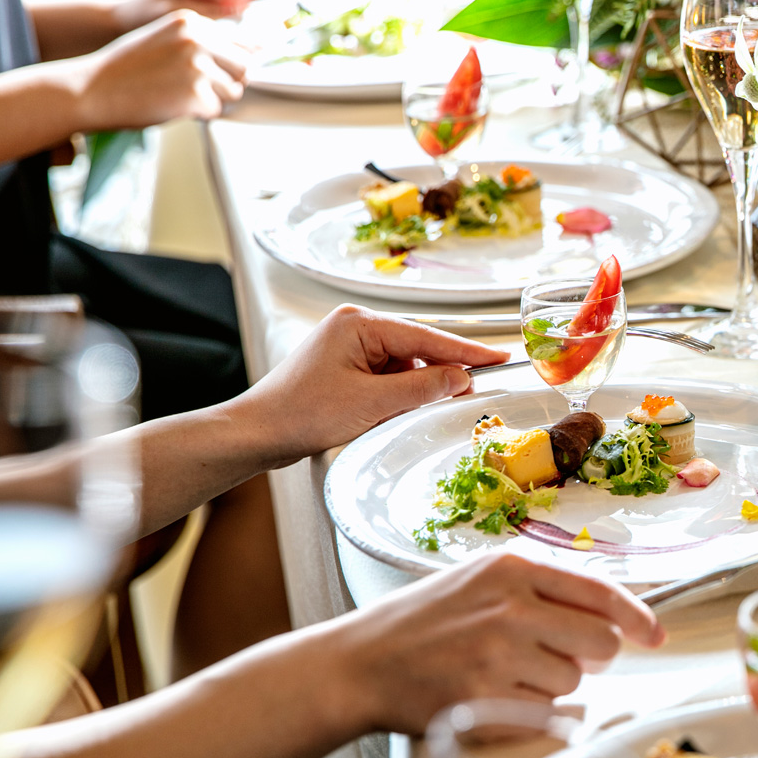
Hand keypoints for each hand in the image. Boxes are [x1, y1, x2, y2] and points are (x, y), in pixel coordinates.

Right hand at [72, 11, 251, 129]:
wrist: (91, 89)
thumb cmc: (128, 68)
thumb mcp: (165, 39)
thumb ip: (202, 42)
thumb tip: (254, 51)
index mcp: (191, 22)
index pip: (239, 43)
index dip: (231, 63)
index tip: (222, 71)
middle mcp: (197, 40)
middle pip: (244, 68)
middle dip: (228, 82)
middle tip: (200, 90)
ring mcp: (197, 67)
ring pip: (233, 91)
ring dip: (213, 99)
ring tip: (179, 95)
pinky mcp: (195, 95)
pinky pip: (214, 111)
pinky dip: (198, 114)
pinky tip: (171, 105)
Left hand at [228, 304, 510, 466]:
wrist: (257, 433)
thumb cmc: (302, 414)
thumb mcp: (372, 403)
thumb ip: (422, 388)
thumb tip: (461, 378)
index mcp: (359, 324)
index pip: (427, 336)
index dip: (467, 351)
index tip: (500, 357)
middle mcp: (354, 327)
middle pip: (416, 349)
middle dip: (438, 375)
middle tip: (468, 395)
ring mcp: (348, 346)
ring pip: (403, 365)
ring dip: (413, 390)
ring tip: (408, 414)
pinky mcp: (344, 366)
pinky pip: (386, 375)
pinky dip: (397, 394)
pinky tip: (394, 413)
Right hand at [322, 552, 665, 734]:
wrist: (360, 663)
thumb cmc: (422, 623)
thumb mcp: (480, 581)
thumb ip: (542, 590)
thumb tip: (609, 615)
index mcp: (514, 570)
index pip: (602, 593)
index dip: (638, 618)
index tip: (655, 635)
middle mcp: (511, 608)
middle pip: (601, 642)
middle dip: (590, 656)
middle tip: (554, 656)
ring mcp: (499, 656)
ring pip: (573, 682)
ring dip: (550, 685)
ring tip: (503, 672)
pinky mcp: (486, 699)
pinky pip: (545, 714)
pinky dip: (530, 712)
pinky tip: (494, 695)